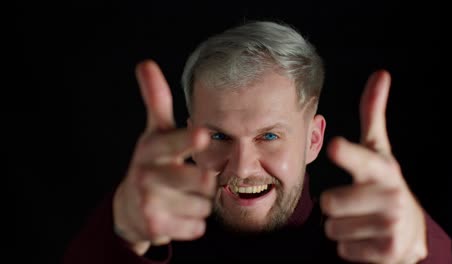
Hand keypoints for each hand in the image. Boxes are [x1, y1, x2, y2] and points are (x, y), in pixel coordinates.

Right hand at [112, 60, 215, 254]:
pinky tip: (178, 214)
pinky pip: (197, 227)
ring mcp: (149, 201)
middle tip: (195, 179)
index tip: (202, 134)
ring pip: (204, 205)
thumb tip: (145, 63)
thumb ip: (156, 101)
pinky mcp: (154, 227)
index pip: (174, 142)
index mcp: (153, 148)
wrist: (130, 207)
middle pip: (201, 180)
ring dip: (200, 203)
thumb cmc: (152, 163)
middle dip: (207, 183)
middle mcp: (148, 173)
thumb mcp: (155, 133)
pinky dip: (194, 223)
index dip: (188, 139)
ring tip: (181, 197)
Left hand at [321, 70, 427, 262]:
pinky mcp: (388, 251)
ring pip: (332, 228)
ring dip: (341, 228)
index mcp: (382, 168)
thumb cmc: (383, 183)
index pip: (361, 159)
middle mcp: (390, 194)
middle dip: (334, 207)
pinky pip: (342, 249)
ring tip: (361, 221)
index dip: (347, 154)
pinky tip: (367, 239)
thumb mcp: (378, 150)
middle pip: (329, 202)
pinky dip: (349, 247)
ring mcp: (392, 225)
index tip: (334, 147)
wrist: (409, 230)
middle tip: (354, 205)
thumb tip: (380, 74)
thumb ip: (373, 114)